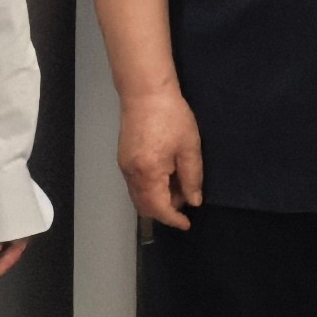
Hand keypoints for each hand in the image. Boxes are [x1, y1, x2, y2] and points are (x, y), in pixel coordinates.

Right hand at [117, 82, 204, 232]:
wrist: (145, 92)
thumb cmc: (171, 116)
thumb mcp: (189, 148)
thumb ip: (192, 178)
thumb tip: (193, 201)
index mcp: (148, 173)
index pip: (159, 208)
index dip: (173, 219)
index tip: (187, 224)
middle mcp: (132, 174)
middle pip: (145, 207)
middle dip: (165, 210)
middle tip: (186, 199)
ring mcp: (124, 167)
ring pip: (138, 196)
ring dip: (157, 200)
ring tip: (178, 185)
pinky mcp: (123, 158)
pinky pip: (135, 185)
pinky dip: (150, 189)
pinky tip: (166, 175)